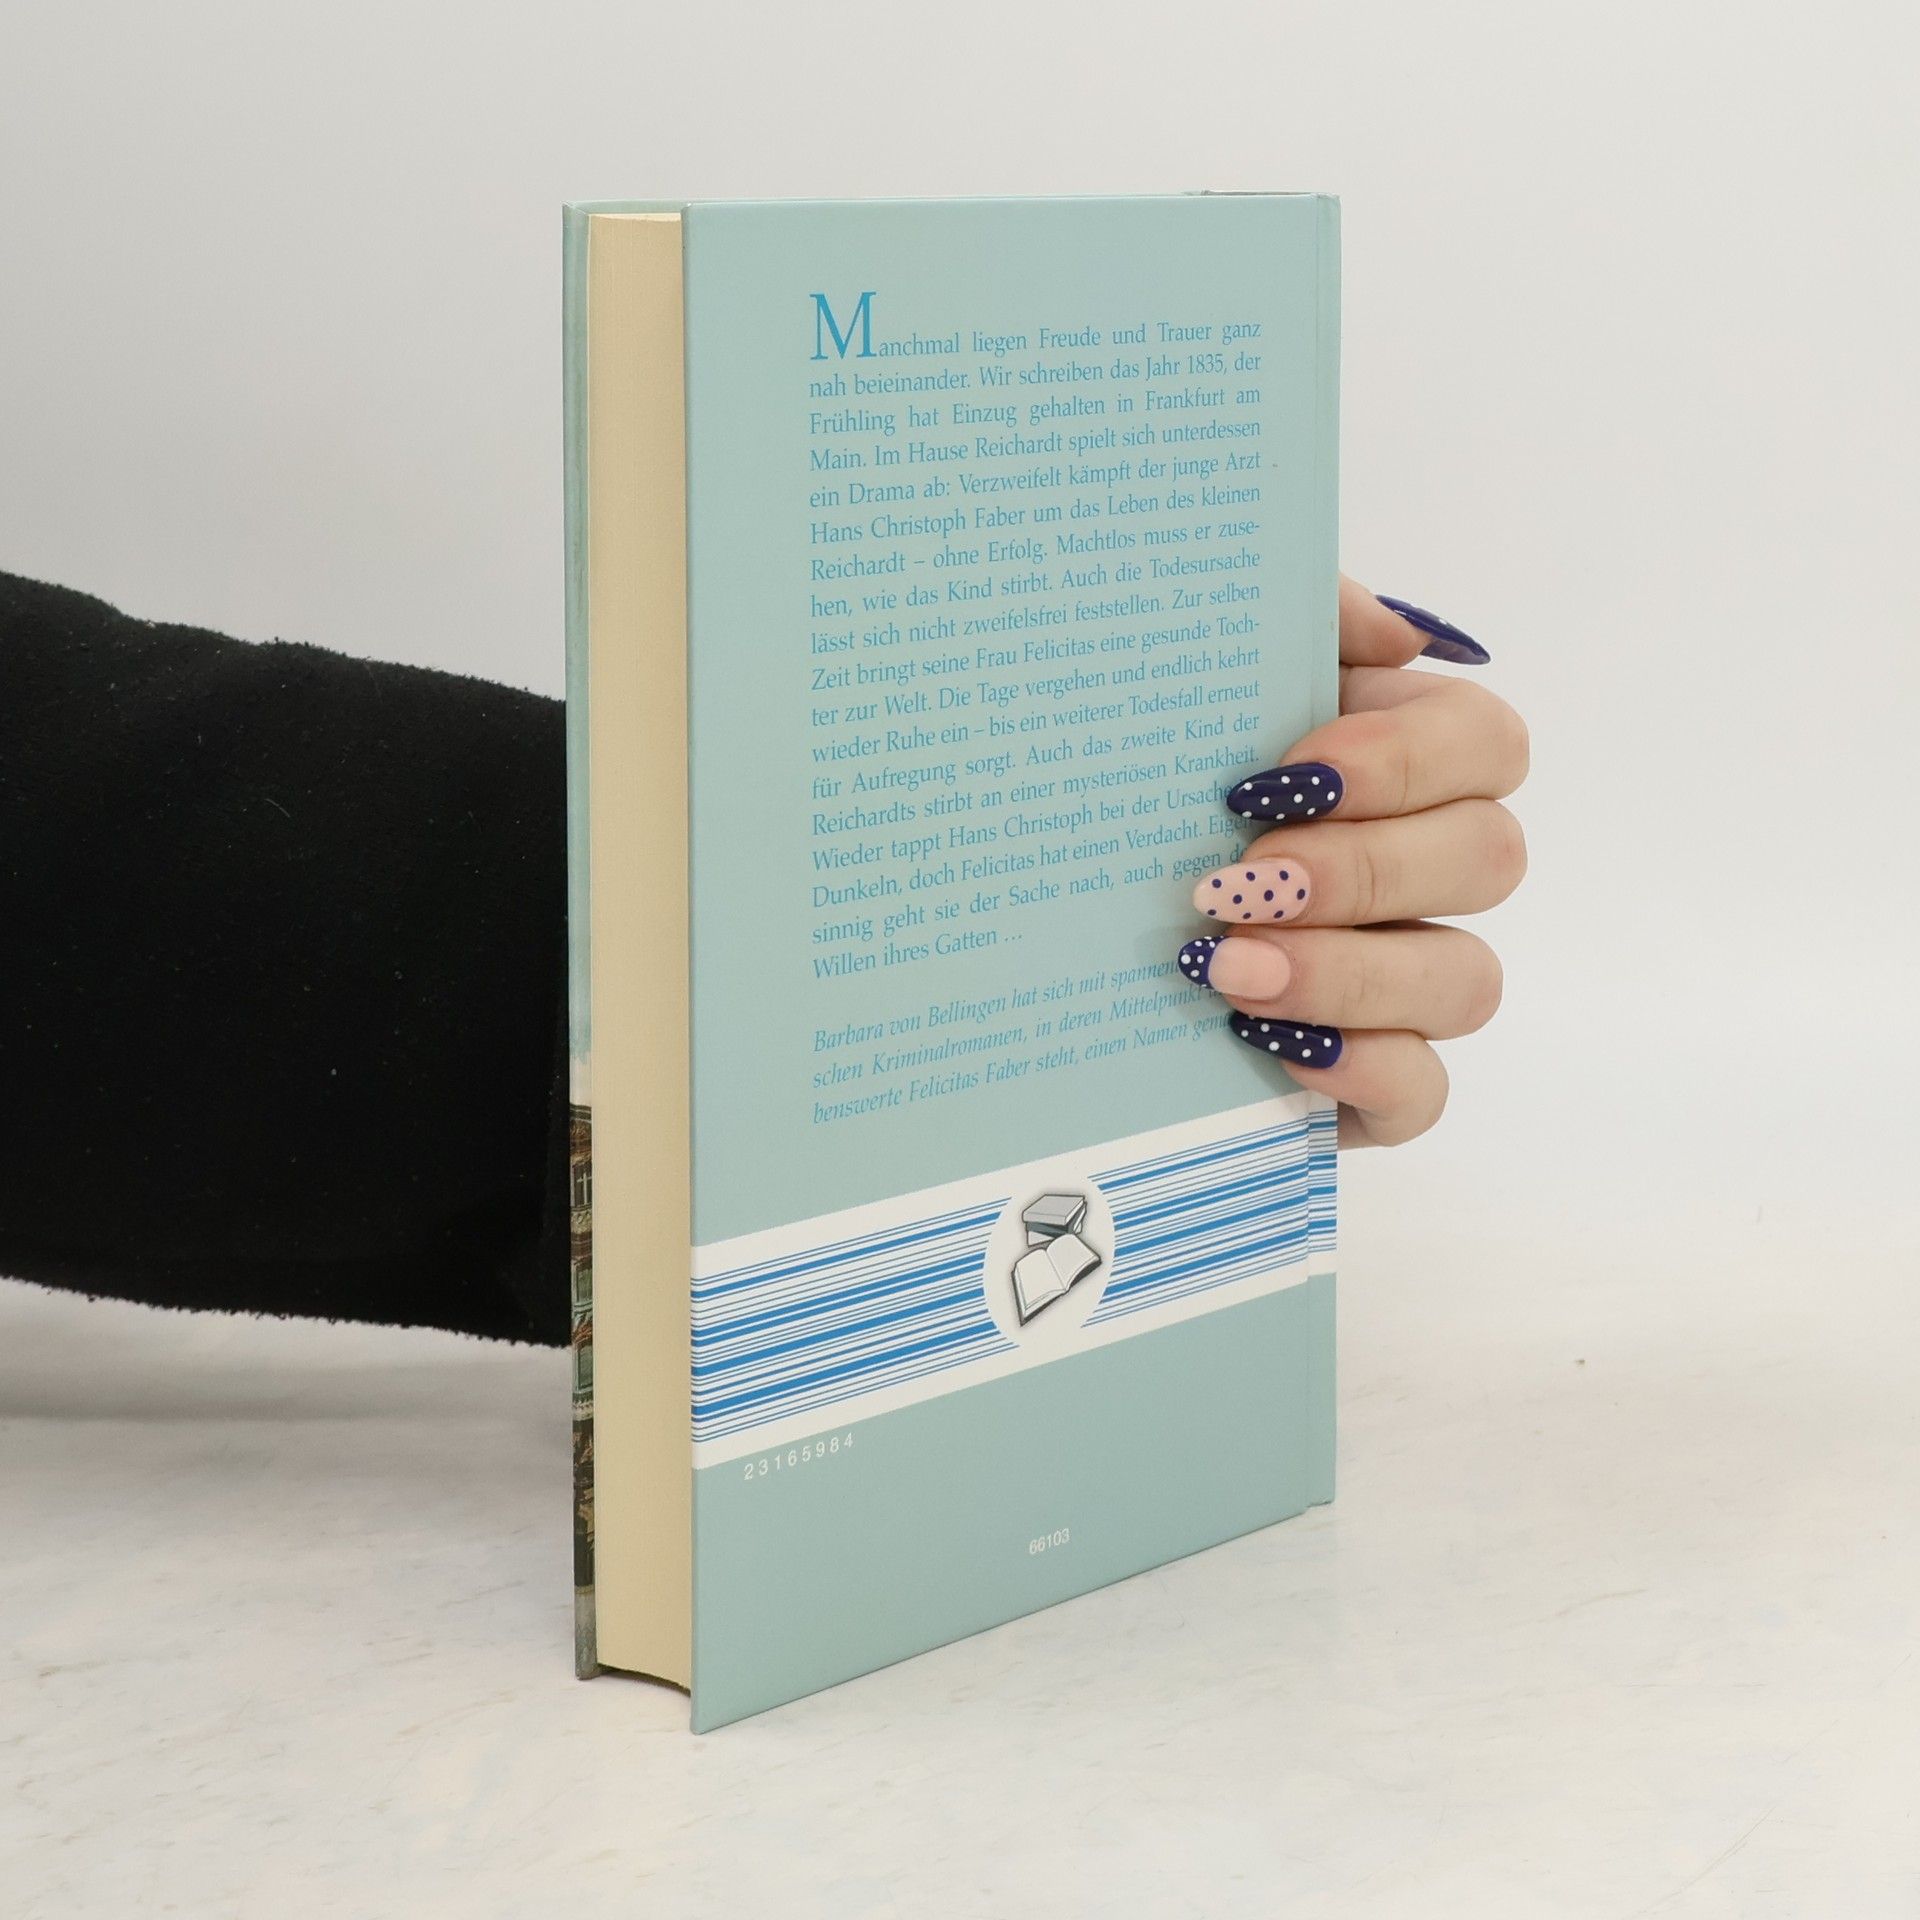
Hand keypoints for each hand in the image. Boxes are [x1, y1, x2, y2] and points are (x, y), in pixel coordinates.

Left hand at [1176, 576, 1528, 1146]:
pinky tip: (1263, 1046)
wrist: (1045, 917)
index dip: (1404, 761)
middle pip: (1489, 860)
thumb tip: (1398, 633)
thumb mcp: (1191, 673)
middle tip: (1237, 881)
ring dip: (1349, 972)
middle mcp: (1427, 869)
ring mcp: (1410, 981)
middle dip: (1361, 870)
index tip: (1280, 778)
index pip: (1487, 743)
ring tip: (1224, 968)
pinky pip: (1422, 1092)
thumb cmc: (1139, 778)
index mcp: (1403, 760)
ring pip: (1465, 978)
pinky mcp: (1373, 1082)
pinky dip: (1360, 1072)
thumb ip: (1293, 620)